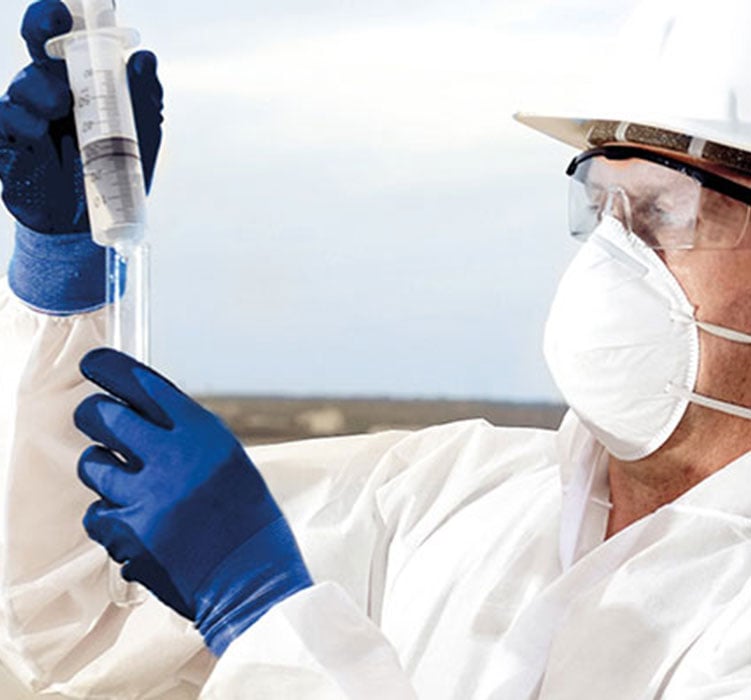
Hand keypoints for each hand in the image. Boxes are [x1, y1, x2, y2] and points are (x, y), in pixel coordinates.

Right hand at [0, 0, 162, 233]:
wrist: (98, 219)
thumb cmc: (117, 167)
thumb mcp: (142, 134)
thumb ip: (145, 97)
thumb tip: (145, 57)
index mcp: (83, 79)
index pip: (70, 36)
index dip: (64, 13)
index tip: (71, 3)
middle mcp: (51, 87)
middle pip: (35, 42)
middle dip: (41, 24)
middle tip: (55, 21)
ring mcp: (28, 114)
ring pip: (22, 82)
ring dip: (40, 87)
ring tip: (61, 104)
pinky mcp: (11, 143)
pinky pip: (4, 120)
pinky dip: (19, 119)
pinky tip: (36, 130)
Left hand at [74, 349, 312, 654]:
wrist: (252, 582)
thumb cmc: (246, 520)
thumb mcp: (228, 461)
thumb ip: (186, 436)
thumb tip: (138, 413)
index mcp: (204, 435)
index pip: (143, 385)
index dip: (109, 368)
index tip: (93, 363)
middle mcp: (173, 459)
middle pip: (101, 416)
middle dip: (93, 416)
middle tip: (99, 421)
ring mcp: (146, 499)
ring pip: (91, 465)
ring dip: (105, 471)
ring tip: (131, 485)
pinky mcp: (128, 537)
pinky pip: (95, 512)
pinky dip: (109, 515)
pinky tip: (136, 523)